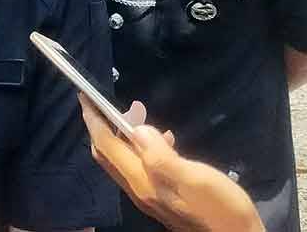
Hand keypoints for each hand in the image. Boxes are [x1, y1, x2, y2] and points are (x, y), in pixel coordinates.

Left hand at [79, 95, 263, 231]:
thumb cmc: (220, 208)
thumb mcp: (195, 178)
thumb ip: (162, 156)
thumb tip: (137, 129)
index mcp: (143, 181)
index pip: (107, 146)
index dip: (94, 120)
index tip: (85, 97)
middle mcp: (139, 189)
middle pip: (107, 154)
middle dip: (99, 126)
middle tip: (101, 102)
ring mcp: (149, 195)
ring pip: (122, 160)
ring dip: (120, 135)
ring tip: (136, 116)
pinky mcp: (161, 197)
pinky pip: (139, 166)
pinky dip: (141, 147)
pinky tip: (164, 140)